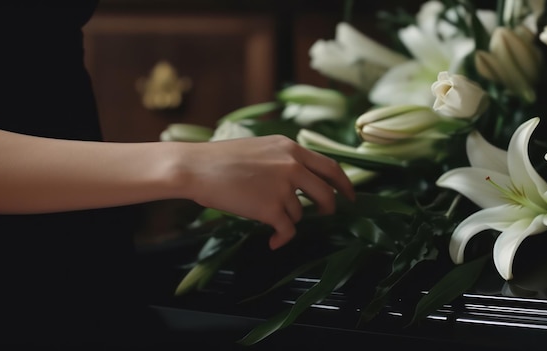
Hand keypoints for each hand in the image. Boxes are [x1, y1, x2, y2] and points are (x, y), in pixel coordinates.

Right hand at [174, 135, 354, 248]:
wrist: (196, 168)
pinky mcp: (271, 208)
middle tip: (327, 214)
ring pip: (300, 214)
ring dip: (287, 219)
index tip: (350, 195)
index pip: (330, 166)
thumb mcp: (261, 148)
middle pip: (326, 193)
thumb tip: (301, 179)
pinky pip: (288, 231)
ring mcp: (283, 187)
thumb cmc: (220, 159)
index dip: (345, 183)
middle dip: (329, 208)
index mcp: (291, 148)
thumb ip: (283, 159)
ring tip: (266, 216)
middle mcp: (292, 165)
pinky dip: (282, 239)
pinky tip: (274, 242)